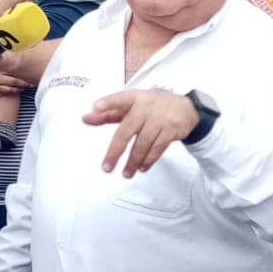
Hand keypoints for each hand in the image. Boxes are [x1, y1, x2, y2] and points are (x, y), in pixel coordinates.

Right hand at [0, 67, 30, 95]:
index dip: (22, 77)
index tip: (30, 75)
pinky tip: (15, 90)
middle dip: (24, 84)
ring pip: (10, 89)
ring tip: (26, 88)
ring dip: (18, 89)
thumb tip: (3, 54)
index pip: (12, 76)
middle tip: (33, 84)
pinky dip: (10, 91)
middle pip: (14, 84)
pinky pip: (3, 92)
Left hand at [83, 90, 199, 176]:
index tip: (95, 107)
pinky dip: (148, 160)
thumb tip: (85, 118)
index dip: (108, 103)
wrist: (186, 108)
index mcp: (134, 98)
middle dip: (115, 151)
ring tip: (126, 173)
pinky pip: (157, 149)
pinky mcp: (171, 131)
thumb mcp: (131, 106)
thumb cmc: (151, 106)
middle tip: (106, 167)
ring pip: (142, 144)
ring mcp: (160, 119)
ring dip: (133, 161)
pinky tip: (141, 168)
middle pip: (126, 131)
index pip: (119, 99)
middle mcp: (146, 107)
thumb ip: (108, 113)